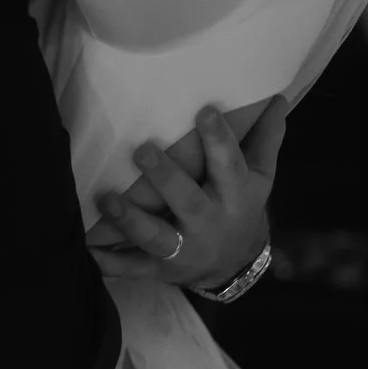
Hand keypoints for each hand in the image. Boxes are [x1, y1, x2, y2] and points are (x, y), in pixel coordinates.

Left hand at [89, 100, 282, 287]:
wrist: (235, 266)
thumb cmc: (239, 207)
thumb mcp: (259, 178)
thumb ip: (265, 139)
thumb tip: (279, 99)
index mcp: (235, 196)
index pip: (230, 166)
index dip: (219, 140)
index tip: (205, 111)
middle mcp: (210, 223)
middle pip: (189, 202)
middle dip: (166, 178)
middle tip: (143, 150)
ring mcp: (184, 250)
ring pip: (156, 237)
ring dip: (130, 220)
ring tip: (106, 198)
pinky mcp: (160, 269)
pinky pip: (132, 269)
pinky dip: (110, 264)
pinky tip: (88, 252)